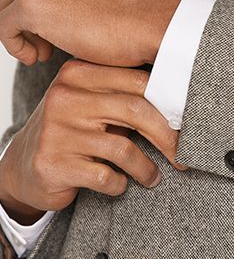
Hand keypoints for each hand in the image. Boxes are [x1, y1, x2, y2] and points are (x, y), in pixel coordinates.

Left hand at [0, 0, 187, 65]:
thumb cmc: (137, 1)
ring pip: (4, 3)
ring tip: (48, 48)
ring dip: (22, 28)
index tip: (51, 8)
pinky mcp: (30, 4)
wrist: (156, 19)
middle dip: (27, 8)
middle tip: (51, 34)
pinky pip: (3, 27)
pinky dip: (16, 45)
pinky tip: (39, 56)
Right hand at [0, 59, 187, 223]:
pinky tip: (119, 185)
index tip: (186, 122)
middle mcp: (65, 96)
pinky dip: (120, 185)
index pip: (138, 81)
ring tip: (152, 177)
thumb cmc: (71, 132)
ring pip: (123, 148)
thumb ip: (125, 97)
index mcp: (78, 73)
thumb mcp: (93, 105)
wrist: (22, 168)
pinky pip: (106, 176)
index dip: (168, 103)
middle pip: (135, 110)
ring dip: (145, 168)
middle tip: (181, 155)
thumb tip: (181, 106)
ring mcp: (57, 130)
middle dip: (167, 137)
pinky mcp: (53, 163)